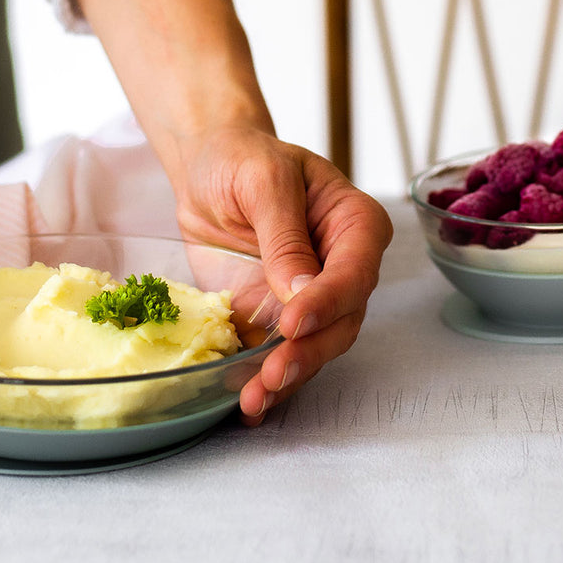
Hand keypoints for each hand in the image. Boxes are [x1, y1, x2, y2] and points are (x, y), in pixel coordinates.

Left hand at [172, 124, 391, 423]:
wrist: (207, 169)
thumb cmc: (244, 159)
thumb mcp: (264, 179)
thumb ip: (283, 233)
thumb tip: (299, 291)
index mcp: (355, 224)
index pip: (355, 270)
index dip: (329, 301)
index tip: (293, 322)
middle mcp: (341, 267)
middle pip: (343, 320)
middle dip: (310, 351)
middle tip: (274, 372)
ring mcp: (310, 298)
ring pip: (316, 347)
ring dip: (289, 375)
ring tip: (255, 398)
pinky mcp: (275, 318)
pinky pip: (279, 355)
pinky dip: (265, 383)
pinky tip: (248, 404)